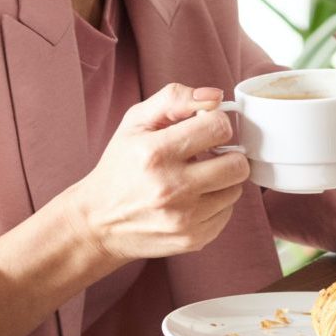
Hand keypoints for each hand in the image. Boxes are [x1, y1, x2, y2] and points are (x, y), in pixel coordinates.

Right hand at [65, 84, 249, 262]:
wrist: (97, 221)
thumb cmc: (120, 165)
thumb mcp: (136, 121)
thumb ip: (176, 98)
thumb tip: (215, 96)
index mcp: (155, 152)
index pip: (218, 127)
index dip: (216, 122)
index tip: (205, 127)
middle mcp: (171, 188)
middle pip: (237, 163)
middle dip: (228, 153)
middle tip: (210, 153)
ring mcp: (183, 218)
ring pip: (236, 189)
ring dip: (223, 179)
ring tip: (199, 175)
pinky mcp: (192, 239)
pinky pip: (228, 213)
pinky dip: (216, 202)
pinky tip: (195, 197)